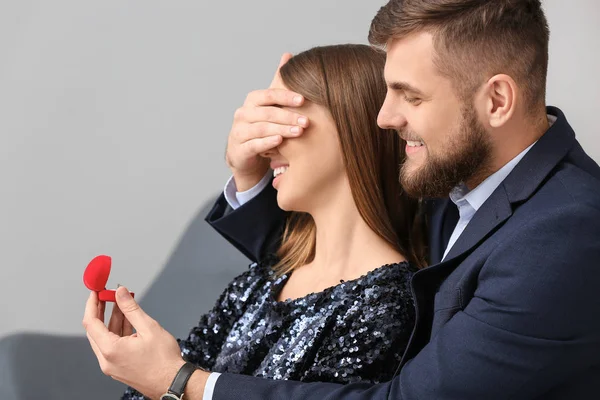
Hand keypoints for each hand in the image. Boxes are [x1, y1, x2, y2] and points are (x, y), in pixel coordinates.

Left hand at [83, 287, 184, 398]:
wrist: (173, 382)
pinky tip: (127, 321)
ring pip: (105, 338)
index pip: (91, 323)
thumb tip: (120, 293)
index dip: (92, 305)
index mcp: (111, 350)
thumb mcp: (149, 327)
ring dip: (112, 320)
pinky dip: (118, 332)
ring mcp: (113, 366)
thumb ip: (131, 308)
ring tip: (122, 304)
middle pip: (96, 331)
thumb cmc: (164, 360)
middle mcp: (107, 361)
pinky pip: (113, 347)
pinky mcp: (120, 368)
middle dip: (101, 311)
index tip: (96, 292)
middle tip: (107, 296)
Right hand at [226, 52, 309, 190]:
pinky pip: (254, 144)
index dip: (285, 97)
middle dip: (288, 116)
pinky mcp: (240, 149)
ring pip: (262, 129)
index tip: (303, 100)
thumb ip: (278, 82)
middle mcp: (243, 114)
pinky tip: (280, 141)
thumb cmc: (261, 124)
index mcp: (252, 101)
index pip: (269, 95)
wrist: (244, 153)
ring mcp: (239, 131)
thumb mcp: (270, 104)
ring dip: (281, 129)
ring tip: (299, 132)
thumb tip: (288, 55)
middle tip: (306, 121)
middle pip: (267, 113)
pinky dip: (267, 142)